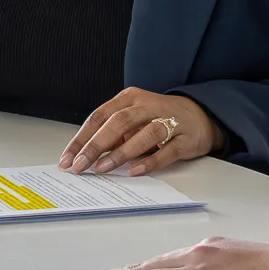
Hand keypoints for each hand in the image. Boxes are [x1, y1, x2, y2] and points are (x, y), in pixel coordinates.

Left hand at [61, 88, 219, 176]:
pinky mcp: (185, 138)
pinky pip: (166, 150)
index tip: (67, 158)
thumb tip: (84, 156)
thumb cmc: (158, 119)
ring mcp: (169, 120)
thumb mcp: (132, 121)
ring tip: (102, 168)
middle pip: (118, 122)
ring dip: (120, 153)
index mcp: (130, 98)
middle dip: (95, 145)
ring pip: (143, 134)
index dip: (81, 138)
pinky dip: (149, 161)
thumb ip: (112, 135)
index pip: (100, 116)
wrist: (200, 116)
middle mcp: (148, 105)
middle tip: (80, 165)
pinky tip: (134, 171)